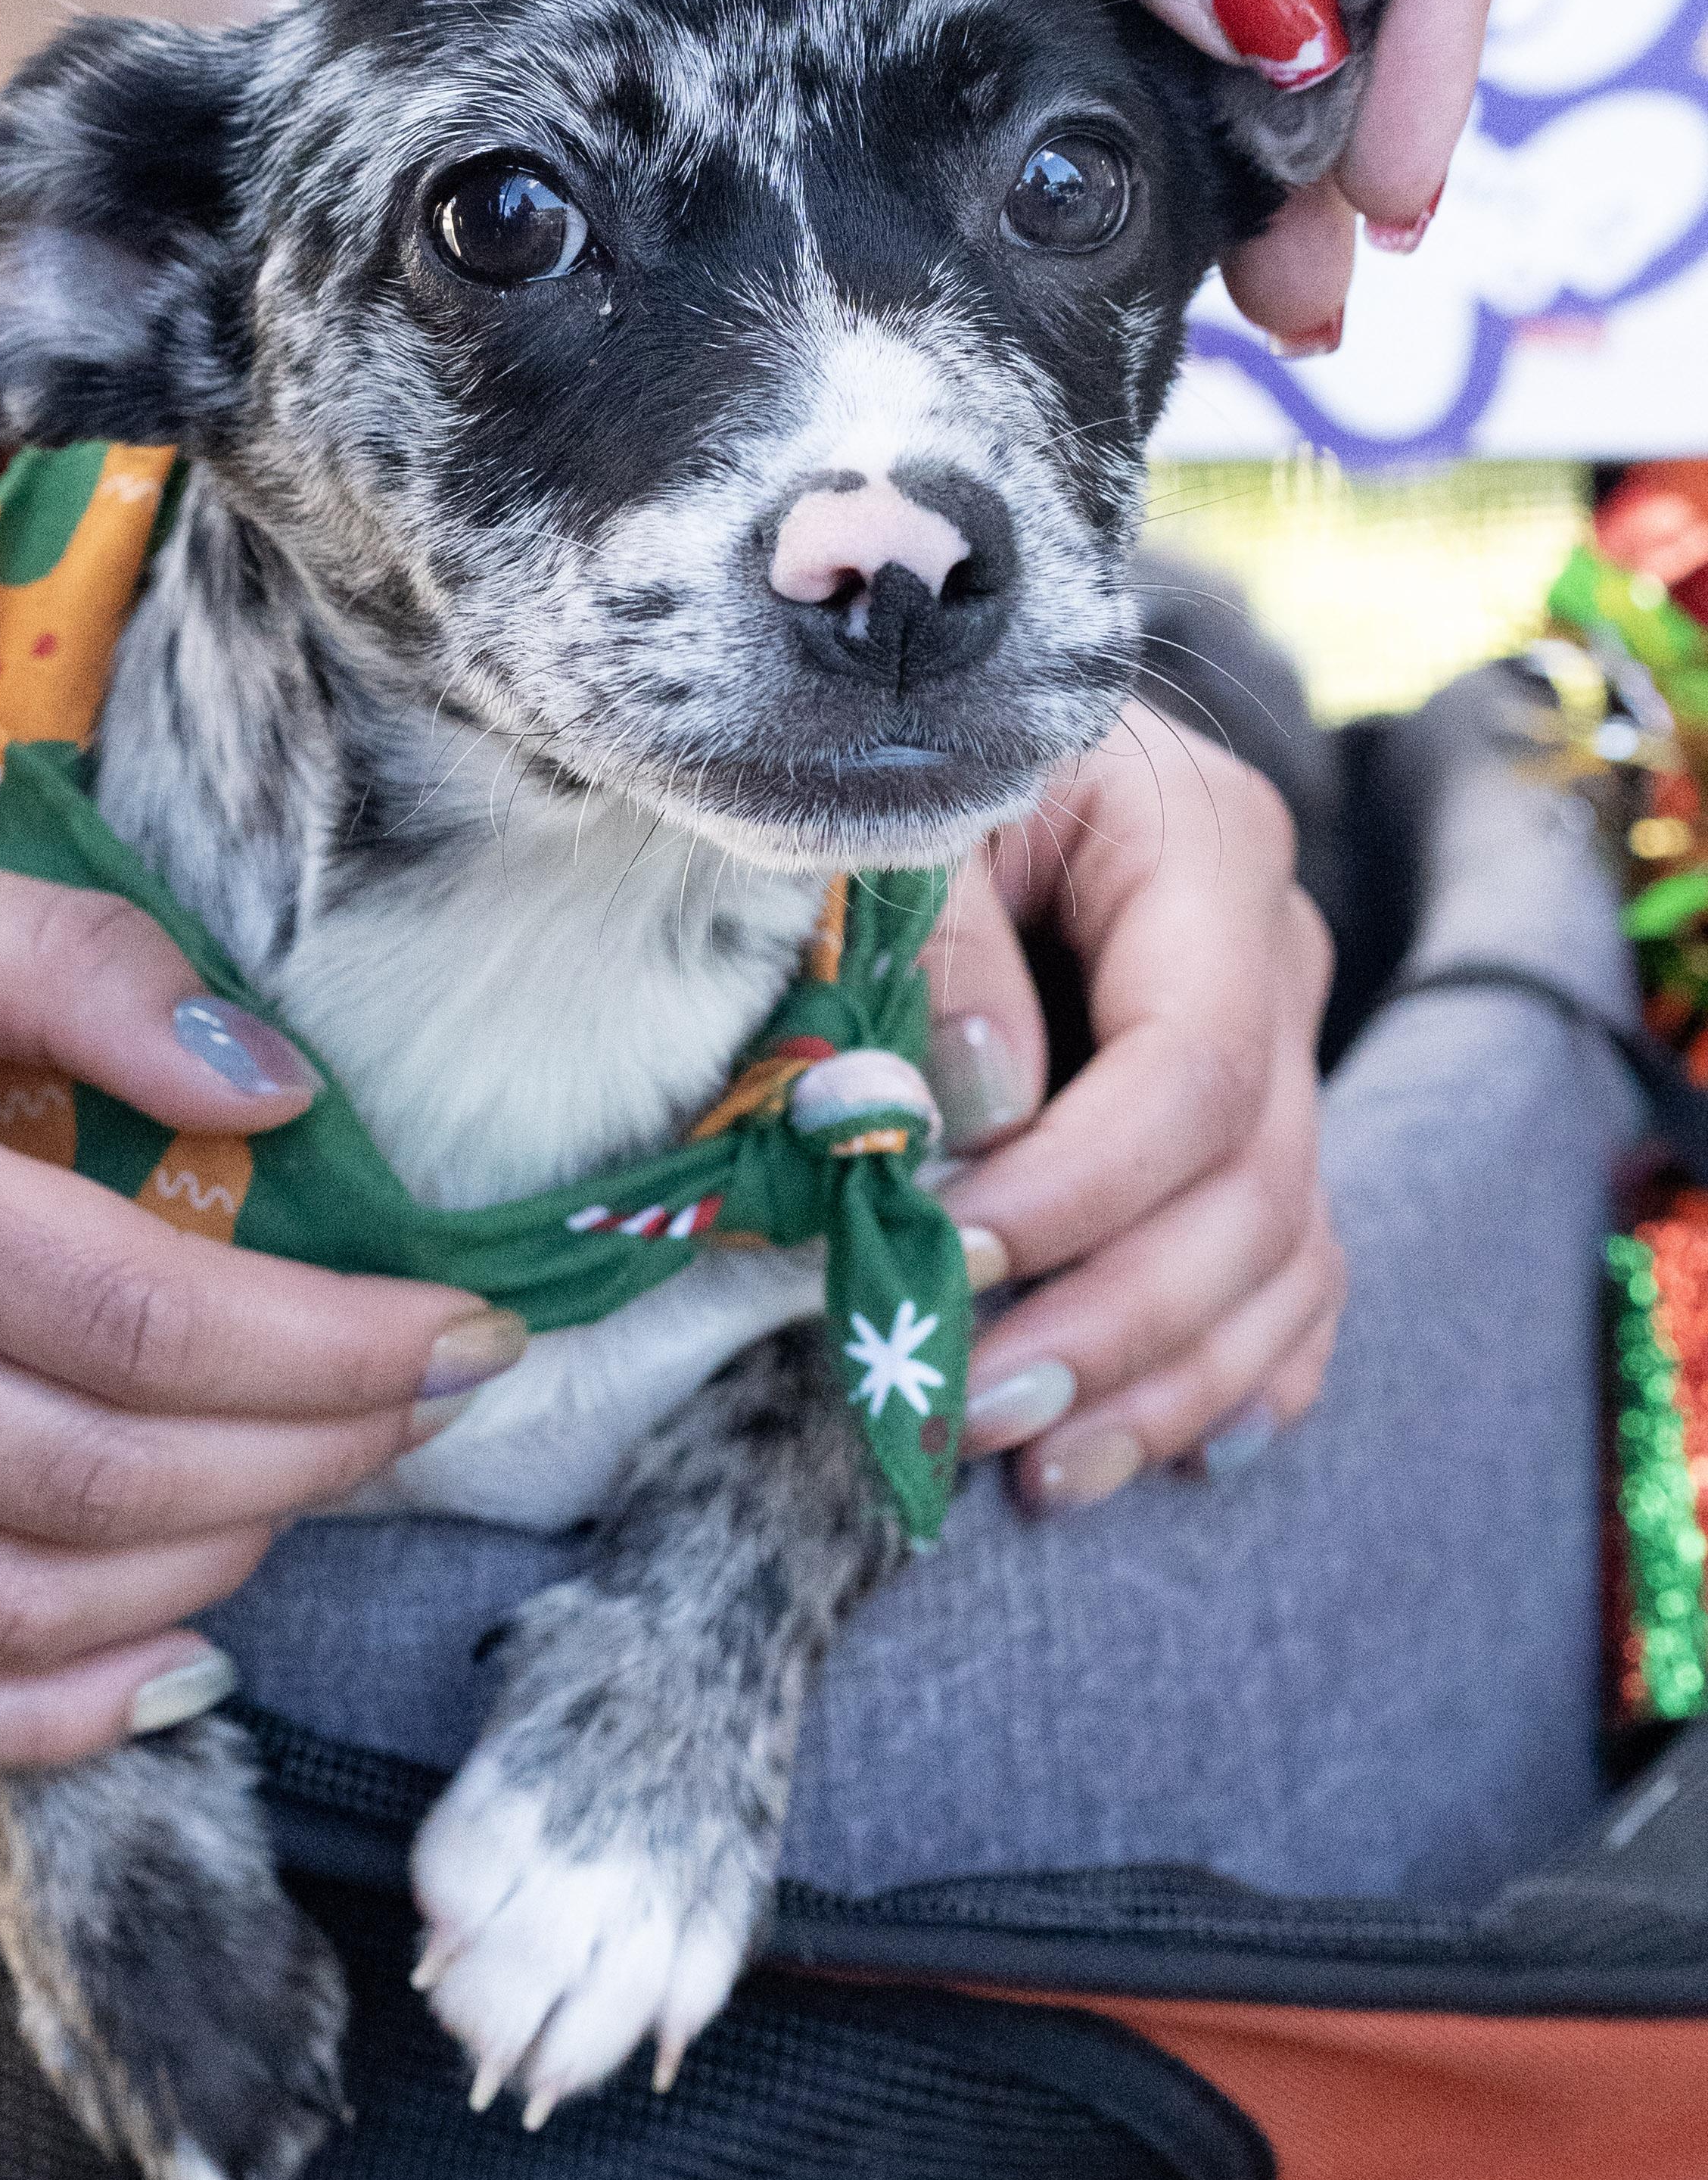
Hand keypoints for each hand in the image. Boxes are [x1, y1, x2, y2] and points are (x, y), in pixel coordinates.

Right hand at [0, 824, 513, 1764]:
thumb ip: (81, 970)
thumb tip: (285, 1093)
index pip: (137, 1316)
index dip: (335, 1350)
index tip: (466, 1339)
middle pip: (92, 1483)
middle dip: (308, 1465)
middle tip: (417, 1416)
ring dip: (199, 1584)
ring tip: (298, 1502)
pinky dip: (37, 1716)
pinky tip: (159, 1665)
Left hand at [919, 711, 1339, 1510]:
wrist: (922, 707)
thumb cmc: (888, 758)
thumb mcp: (888, 809)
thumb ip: (932, 945)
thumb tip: (978, 1114)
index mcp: (1200, 850)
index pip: (1190, 1068)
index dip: (1078, 1190)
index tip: (949, 1257)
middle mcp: (1270, 950)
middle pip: (1249, 1184)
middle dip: (1114, 1319)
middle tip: (975, 1406)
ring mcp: (1276, 1043)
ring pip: (1281, 1252)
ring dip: (1165, 1381)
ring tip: (1038, 1471)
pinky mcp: (1246, 1120)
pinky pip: (1291, 1274)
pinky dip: (1233, 1374)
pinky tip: (1169, 1458)